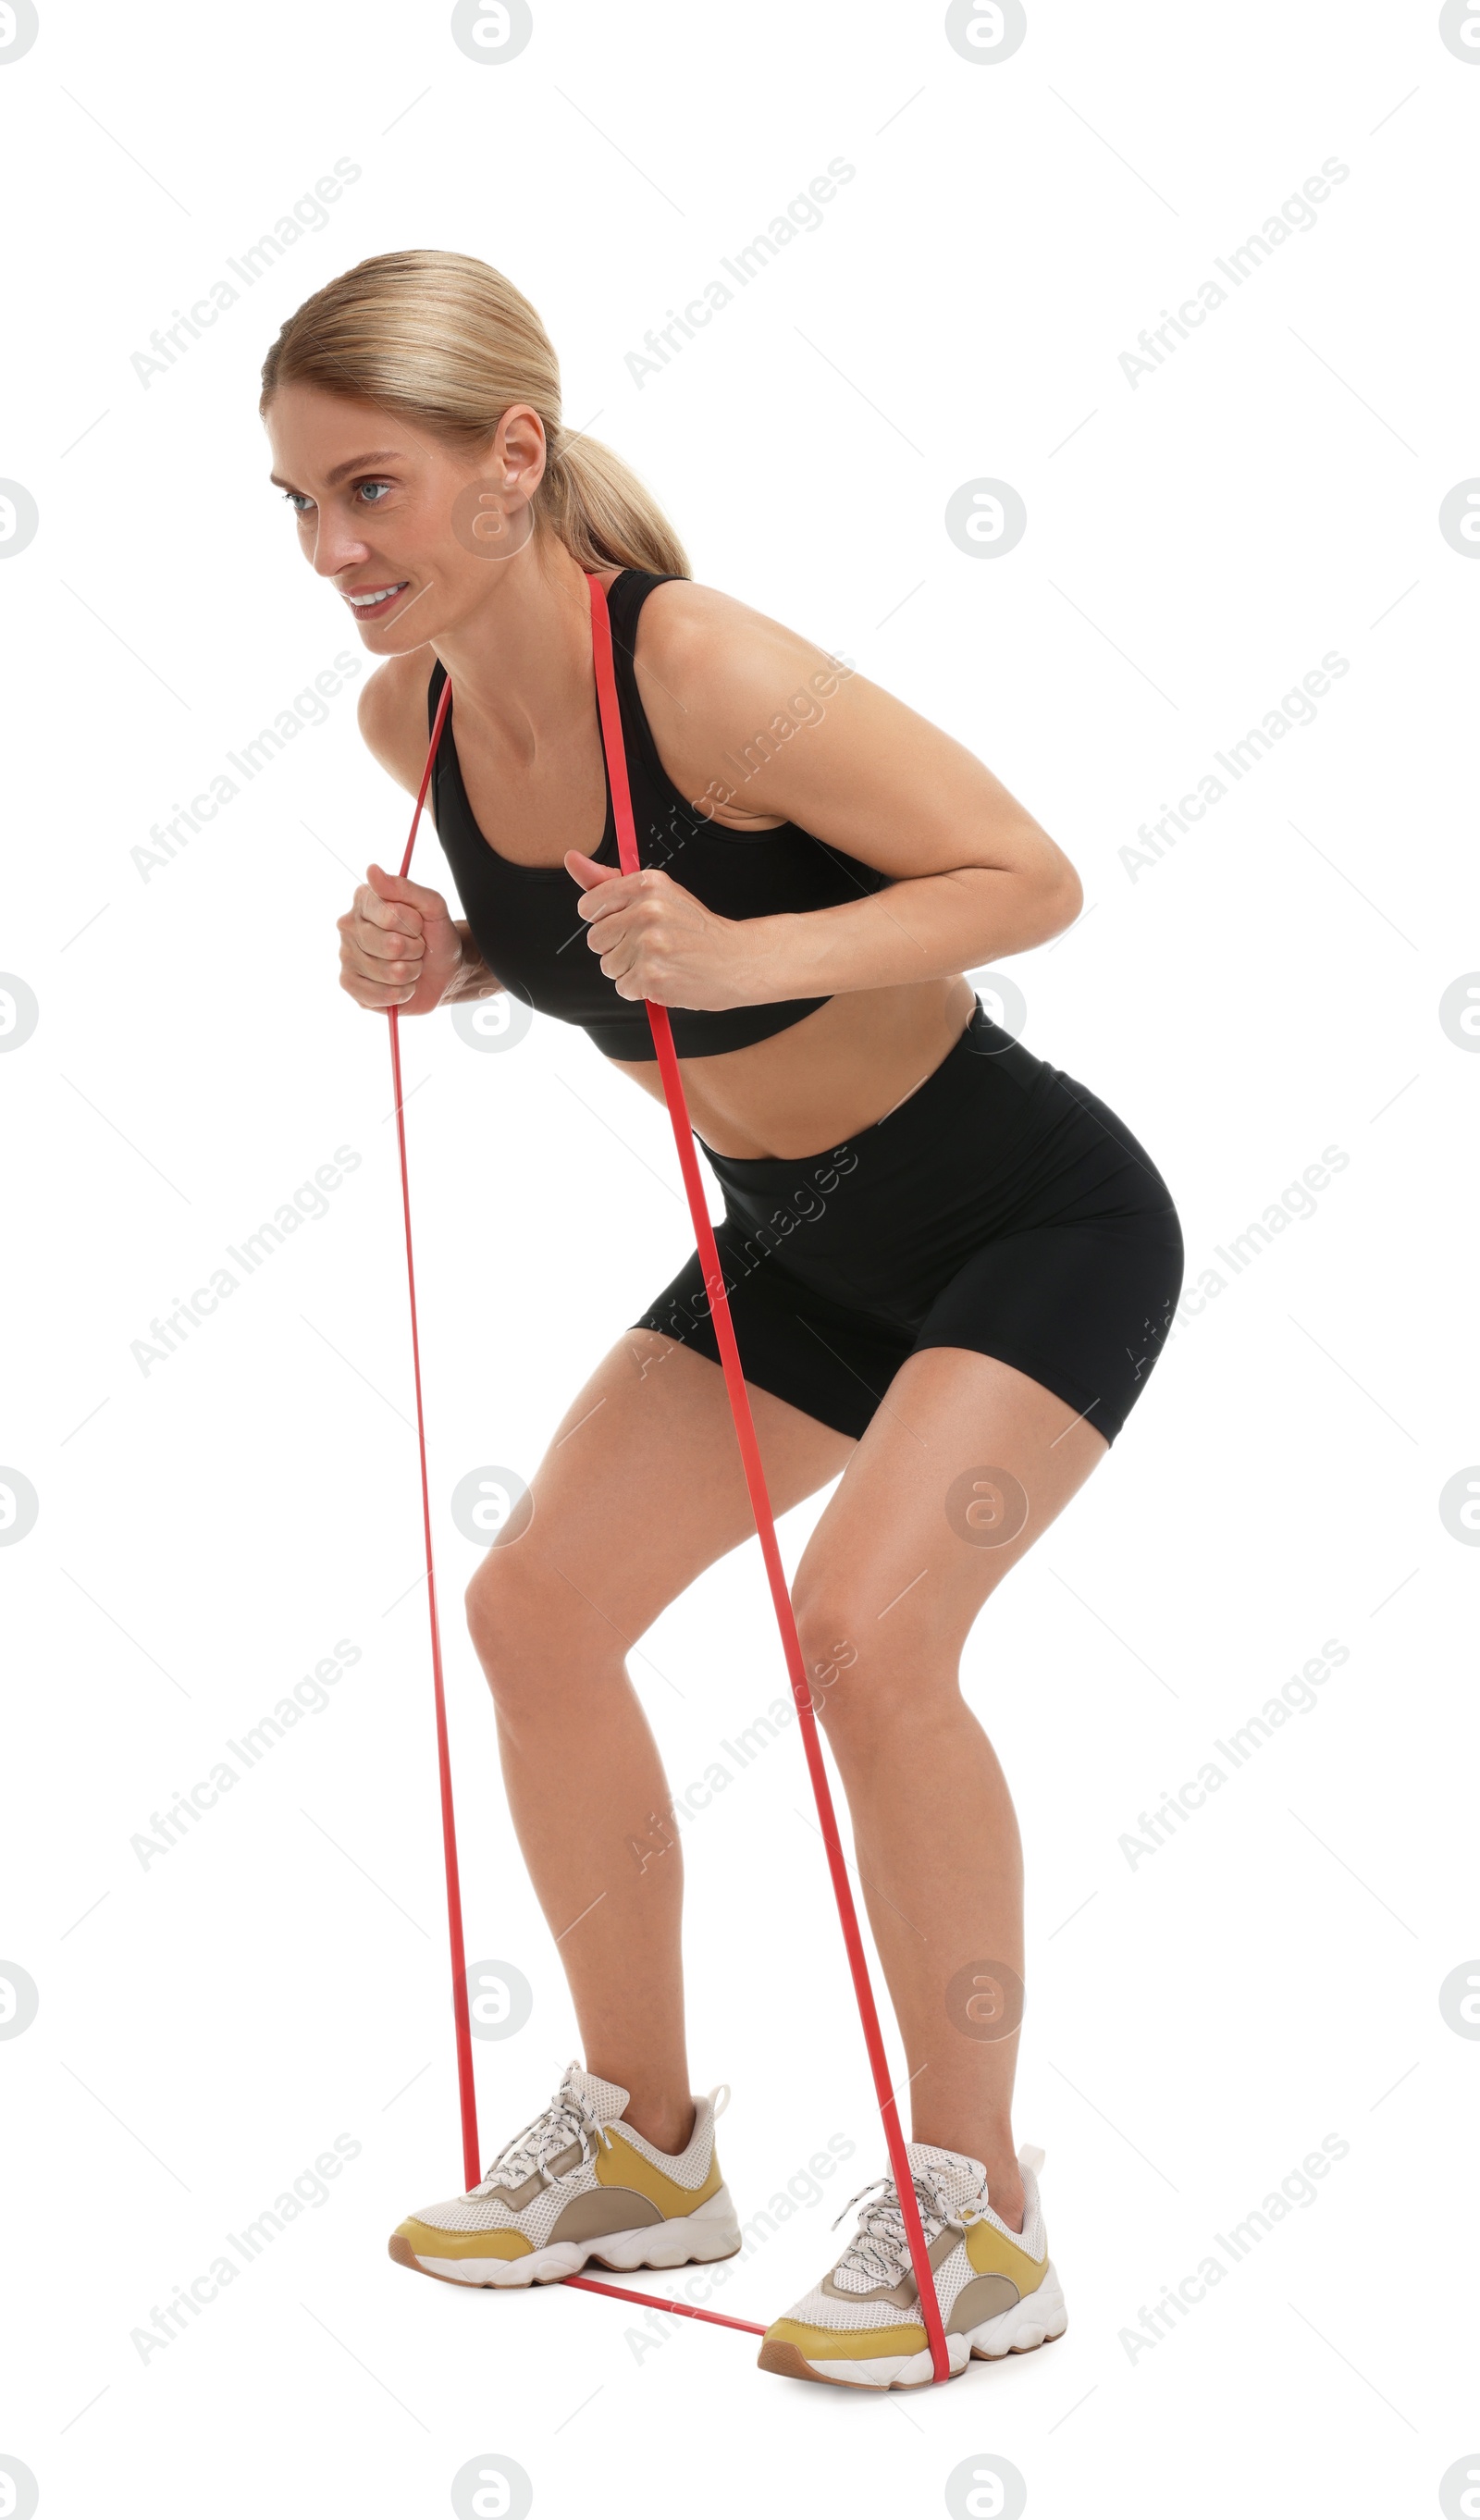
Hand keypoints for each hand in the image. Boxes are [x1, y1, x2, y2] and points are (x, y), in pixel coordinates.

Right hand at [337, 864, 463, 1013]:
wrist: (443, 970)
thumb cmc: (434, 935)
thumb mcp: (432, 906)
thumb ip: (404, 887)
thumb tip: (372, 870)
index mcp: (365, 900)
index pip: (390, 914)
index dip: (414, 924)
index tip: (419, 924)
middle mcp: (349, 926)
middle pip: (391, 945)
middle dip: (415, 950)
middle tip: (416, 948)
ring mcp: (346, 956)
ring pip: (389, 972)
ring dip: (411, 972)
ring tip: (410, 965)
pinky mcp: (349, 985)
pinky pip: (380, 995)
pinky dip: (402, 992)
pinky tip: (401, 984)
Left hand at [565, 851, 748, 1009]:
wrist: (736, 960)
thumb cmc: (692, 929)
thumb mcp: (658, 894)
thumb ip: (610, 881)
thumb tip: (571, 858)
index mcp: (647, 884)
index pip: (589, 906)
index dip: (605, 920)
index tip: (627, 924)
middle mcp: (647, 910)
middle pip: (595, 939)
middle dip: (616, 948)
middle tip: (650, 946)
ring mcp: (650, 945)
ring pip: (607, 966)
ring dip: (629, 971)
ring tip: (660, 961)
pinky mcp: (653, 977)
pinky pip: (623, 988)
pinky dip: (641, 990)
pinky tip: (665, 977)